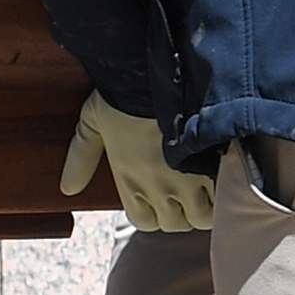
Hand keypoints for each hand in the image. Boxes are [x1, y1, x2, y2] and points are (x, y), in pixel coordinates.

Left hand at [59, 93, 214, 233]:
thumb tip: (67, 189)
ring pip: (204, 216)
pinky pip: (225, 196)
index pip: (146, 222)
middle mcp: (159, 187)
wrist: (154, 70)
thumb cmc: (120, 94)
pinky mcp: (213, 165)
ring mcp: (188, 179)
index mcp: (130, 180)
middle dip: (182, 211)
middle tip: (187, 190)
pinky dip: (227, 190)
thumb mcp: (91, 123)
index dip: (155, 213)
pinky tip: (226, 174)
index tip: (161, 197)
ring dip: (208, 205)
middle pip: (176, 224)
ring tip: (209, 185)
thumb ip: (79, 158)